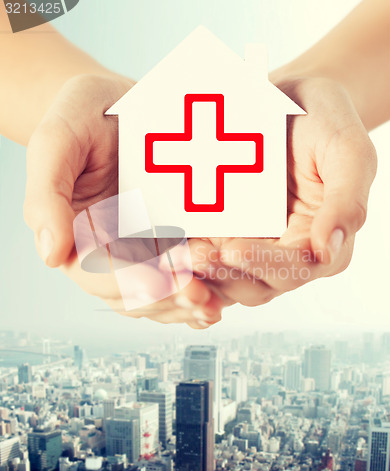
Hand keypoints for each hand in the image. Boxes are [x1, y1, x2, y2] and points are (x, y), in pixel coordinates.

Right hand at [24, 74, 223, 327]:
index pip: (98, 274)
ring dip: (188, 303)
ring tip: (216, 301)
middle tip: (202, 295)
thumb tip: (51, 254)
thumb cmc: (83, 117)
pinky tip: (222, 295)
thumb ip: (46, 196)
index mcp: (78, 236)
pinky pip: (185, 276)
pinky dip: (202, 290)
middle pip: (135, 294)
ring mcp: (143, 249)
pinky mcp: (171, 240)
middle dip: (168, 298)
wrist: (118, 104)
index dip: (130, 283)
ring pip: (162, 295)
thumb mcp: (57, 142)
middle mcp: (111, 251)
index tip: (161, 282)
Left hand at [189, 77, 376, 306]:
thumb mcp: (348, 152)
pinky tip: (169, 244)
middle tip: (195, 257)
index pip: (294, 269)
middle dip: (224, 275)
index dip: (264, 265)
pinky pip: (206, 253)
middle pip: (255, 284)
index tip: (233, 250)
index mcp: (319, 242)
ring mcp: (253, 245)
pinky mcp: (226, 232)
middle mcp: (285, 252)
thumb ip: (346, 203)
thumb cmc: (325, 121)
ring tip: (177, 255)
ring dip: (202, 274)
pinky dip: (188, 255)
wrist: (289, 99)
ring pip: (226, 277)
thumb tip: (327, 251)